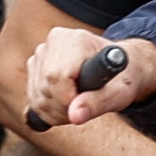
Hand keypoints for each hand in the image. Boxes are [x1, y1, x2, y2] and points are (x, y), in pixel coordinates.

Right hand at [23, 28, 155, 128]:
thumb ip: (99, 103)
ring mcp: (42, 53)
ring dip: (57, 112)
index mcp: (77, 39)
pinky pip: (33, 100)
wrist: (116, 68)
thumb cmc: (122, 78)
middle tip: (86, 106)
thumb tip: (75, 116)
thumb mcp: (120, 92)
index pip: (57, 77)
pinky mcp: (34, 65)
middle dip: (64, 109)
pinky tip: (66, 102)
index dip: (68, 99)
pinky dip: (49, 110)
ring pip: (37, 98)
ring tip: (80, 103)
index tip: (85, 104)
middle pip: (45, 89)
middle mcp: (54, 42)